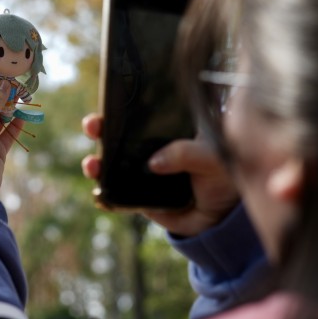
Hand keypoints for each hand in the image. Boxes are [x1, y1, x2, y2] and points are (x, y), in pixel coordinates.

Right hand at [80, 114, 239, 236]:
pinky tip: (99, 195)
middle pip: (117, 134)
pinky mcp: (138, 199)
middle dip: (100, 129)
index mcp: (168, 130)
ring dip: (96, 163)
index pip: (140, 113)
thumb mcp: (213, 156)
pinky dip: (104, 196)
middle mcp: (150, 148)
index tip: (108, 102)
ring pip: (110, 164)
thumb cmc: (224, 175)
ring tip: (92, 165)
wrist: (225, 215)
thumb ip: (186, 153)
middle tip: (93, 127)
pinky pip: (116, 196)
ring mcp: (141, 173)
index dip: (121, 106)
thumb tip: (154, 162)